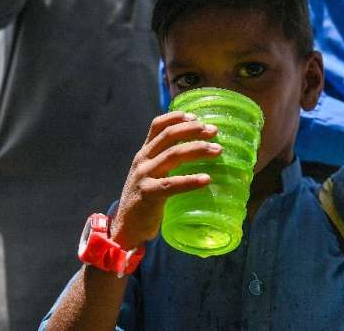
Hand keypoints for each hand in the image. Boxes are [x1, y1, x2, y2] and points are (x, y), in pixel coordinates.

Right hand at [110, 111, 221, 248]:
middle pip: (169, 136)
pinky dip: (191, 180)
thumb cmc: (144, 199)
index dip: (177, 117)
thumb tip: (196, 148)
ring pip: (173, 155)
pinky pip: (172, 184)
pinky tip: (206, 179)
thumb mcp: (151, 173)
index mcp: (144, 153)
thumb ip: (165, 161)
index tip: (197, 117)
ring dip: (198, 149)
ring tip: (217, 150)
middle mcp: (143, 160)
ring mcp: (144, 176)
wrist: (126, 227)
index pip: (157, 125)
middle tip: (213, 131)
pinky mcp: (148, 194)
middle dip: (193, 130)